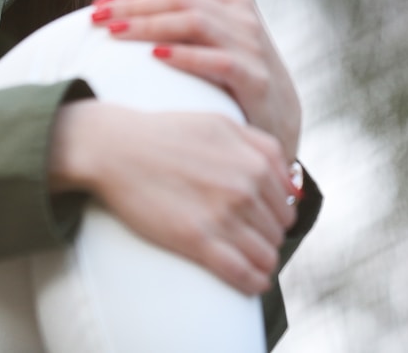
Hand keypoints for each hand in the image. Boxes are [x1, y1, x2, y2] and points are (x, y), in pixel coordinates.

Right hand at [50, 100, 296, 294]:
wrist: (115, 148)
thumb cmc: (165, 134)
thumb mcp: (222, 124)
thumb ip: (263, 148)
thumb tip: (292, 185)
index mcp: (253, 161)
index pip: (287, 205)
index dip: (277, 217)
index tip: (263, 223)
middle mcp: (244, 188)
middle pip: (277, 231)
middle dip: (268, 238)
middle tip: (250, 241)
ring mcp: (222, 216)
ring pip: (265, 255)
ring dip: (262, 263)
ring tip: (251, 263)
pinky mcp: (198, 240)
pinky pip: (242, 274)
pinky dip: (252, 283)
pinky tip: (252, 283)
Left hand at [91, 0, 301, 160]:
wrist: (279, 122)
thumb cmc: (235, 74)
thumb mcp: (214, 30)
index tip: (98, 4)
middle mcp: (243, 15)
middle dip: (132, 4)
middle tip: (96, 17)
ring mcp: (252, 46)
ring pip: (194, 21)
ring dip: (148, 25)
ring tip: (114, 33)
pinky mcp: (255, 79)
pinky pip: (217, 61)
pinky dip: (185, 55)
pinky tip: (155, 56)